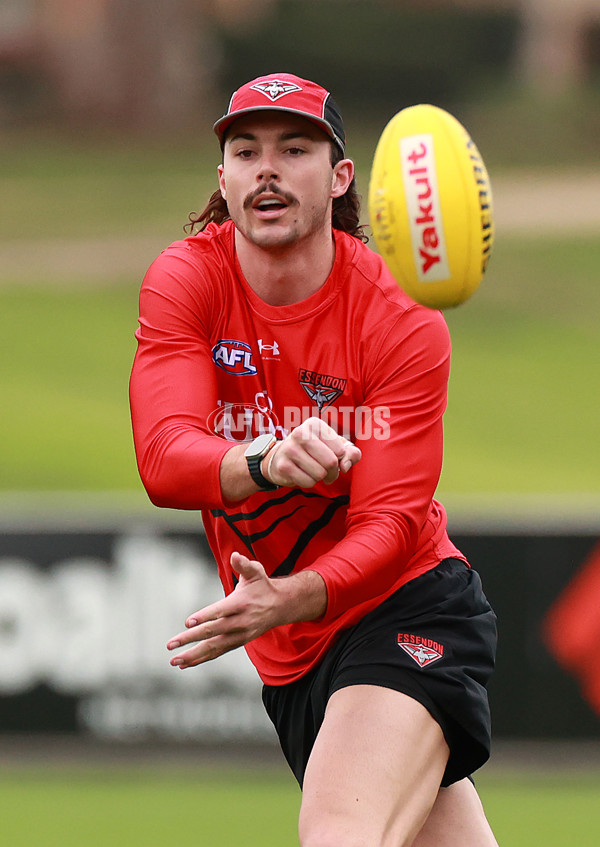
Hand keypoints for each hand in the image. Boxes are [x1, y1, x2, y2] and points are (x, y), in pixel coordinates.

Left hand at [167, 552, 326, 668]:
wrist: (281, 606)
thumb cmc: (262, 586)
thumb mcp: (255, 571)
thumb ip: (244, 564)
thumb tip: (235, 555)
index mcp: (241, 603)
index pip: (220, 611)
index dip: (204, 617)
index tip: (187, 623)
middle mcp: (241, 622)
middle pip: (213, 631)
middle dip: (190, 639)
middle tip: (171, 644)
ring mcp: (240, 635)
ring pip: (214, 647)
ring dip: (193, 655)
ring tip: (174, 660)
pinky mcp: (238, 642)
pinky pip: (218, 652)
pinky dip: (202, 659)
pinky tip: (185, 663)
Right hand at [265, 416, 360, 487]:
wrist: (282, 456)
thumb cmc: (315, 450)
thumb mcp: (336, 446)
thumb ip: (351, 453)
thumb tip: (345, 466)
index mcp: (315, 424)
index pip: (340, 450)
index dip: (340, 459)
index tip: (332, 457)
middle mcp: (300, 433)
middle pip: (330, 462)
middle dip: (333, 471)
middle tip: (327, 470)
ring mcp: (290, 449)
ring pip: (319, 474)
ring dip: (321, 478)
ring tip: (314, 471)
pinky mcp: (283, 466)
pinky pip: (308, 482)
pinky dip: (309, 483)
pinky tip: (303, 474)